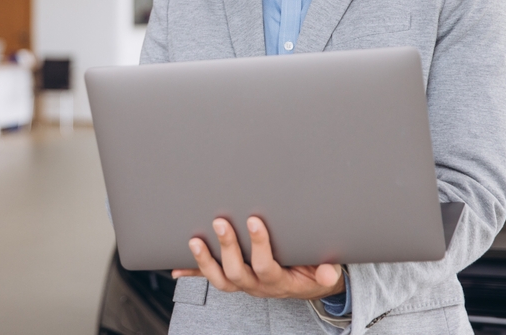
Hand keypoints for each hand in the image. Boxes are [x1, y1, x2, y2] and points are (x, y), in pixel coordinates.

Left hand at [171, 216, 344, 299]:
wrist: (306, 283)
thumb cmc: (312, 270)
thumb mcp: (325, 271)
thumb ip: (327, 270)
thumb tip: (329, 272)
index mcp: (279, 281)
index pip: (266, 266)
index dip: (259, 246)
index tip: (254, 220)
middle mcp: (257, 285)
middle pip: (236, 272)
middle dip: (227, 247)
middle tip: (220, 222)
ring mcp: (242, 282)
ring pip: (220, 278)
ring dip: (204, 260)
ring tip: (194, 240)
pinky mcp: (232, 278)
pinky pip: (210, 278)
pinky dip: (192, 272)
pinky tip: (176, 267)